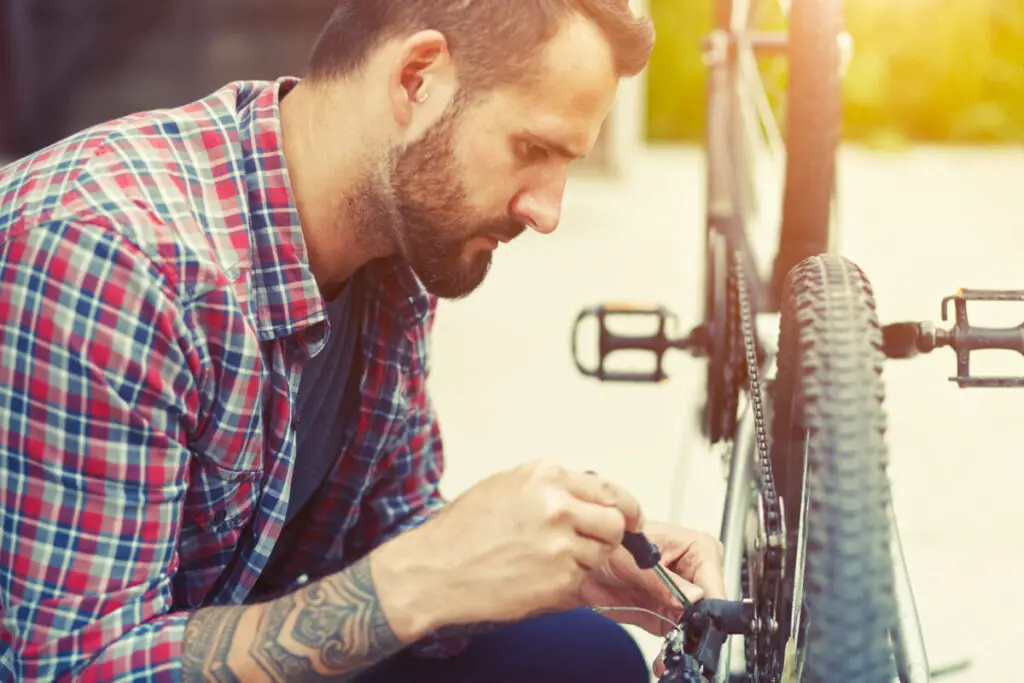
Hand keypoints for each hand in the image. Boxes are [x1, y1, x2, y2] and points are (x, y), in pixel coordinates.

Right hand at [394, 460, 643, 628]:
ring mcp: (560, 543)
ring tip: (547, 559)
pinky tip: (536, 574)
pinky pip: (581, 577)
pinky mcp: (559, 577)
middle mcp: (557, 504)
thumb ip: (550, 487)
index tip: (631, 518)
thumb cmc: (462, 531)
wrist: (434, 570)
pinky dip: (567, 578)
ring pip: (601, 552)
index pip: (609, 489)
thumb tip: (585, 496)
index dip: (625, 508)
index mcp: (545, 475)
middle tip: (593, 543)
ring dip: (585, 558)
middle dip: (609, 534)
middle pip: (616, 521)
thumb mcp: (506, 486)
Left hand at [579, 521, 725, 636]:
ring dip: (685, 639)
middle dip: (697, 623)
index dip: (708, 603)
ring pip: (698, 625)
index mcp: (697, 548)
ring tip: (667, 640)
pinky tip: (662, 654)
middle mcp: (695, 573)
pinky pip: (680, 636)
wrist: (584, 565)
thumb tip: (694, 596)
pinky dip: (672, 647)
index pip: (714, 581)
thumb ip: (662, 580)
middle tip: (677, 628)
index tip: (694, 617)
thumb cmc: (610, 546)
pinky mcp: (670, 616)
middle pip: (711, 606)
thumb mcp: (632, 560)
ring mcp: (684, 597)